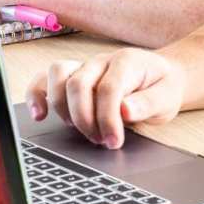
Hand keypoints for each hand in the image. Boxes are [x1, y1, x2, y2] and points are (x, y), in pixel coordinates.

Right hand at [25, 48, 186, 148]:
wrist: (158, 77)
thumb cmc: (160, 87)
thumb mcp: (167, 97)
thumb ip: (148, 103)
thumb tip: (126, 110)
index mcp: (125, 62)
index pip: (108, 88)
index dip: (108, 118)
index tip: (113, 142)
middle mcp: (99, 61)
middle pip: (78, 83)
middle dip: (85, 118)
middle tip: (99, 141)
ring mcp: (82, 66)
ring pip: (57, 75)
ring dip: (62, 107)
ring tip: (76, 129)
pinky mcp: (69, 76)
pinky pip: (44, 78)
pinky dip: (36, 94)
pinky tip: (39, 114)